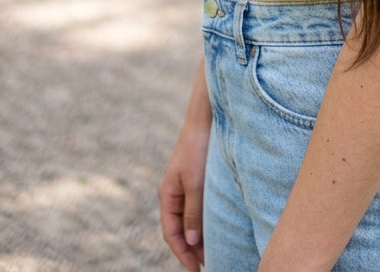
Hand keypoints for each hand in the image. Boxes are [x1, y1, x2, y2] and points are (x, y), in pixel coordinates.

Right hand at [159, 123, 210, 270]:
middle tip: (206, 265)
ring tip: (210, 253)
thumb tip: (191, 241)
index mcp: (167, 195)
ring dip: (197, 237)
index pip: (171, 233)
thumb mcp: (196, 183)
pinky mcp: (196, 181)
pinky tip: (213, 229)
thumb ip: (193, 212)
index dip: (182, 253)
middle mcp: (173, 194)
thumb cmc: (197, 150)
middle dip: (190, 249)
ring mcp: (184, 188)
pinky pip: (196, 209)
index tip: (196, 268)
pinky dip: (202, 222)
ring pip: (188, 220)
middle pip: (178, 230)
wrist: (204, 121)